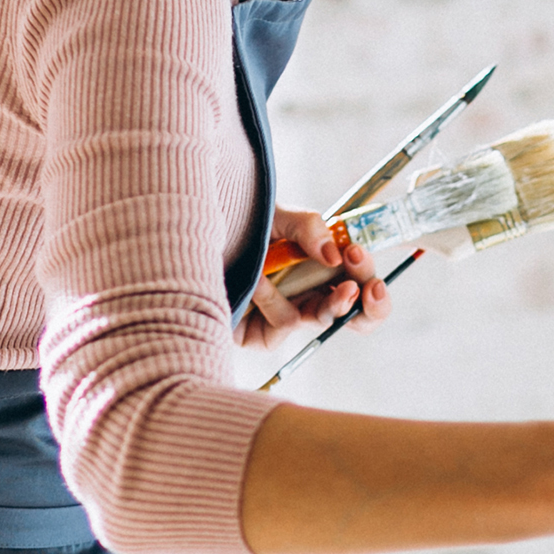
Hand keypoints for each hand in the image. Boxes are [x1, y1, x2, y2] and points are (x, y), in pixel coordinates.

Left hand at [234, 205, 393, 350]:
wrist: (186, 242)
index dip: (368, 276)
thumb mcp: (278, 216)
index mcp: (320, 268)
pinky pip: (285, 323)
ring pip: (322, 319)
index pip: (360, 281)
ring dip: (311, 296)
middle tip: (358, 288)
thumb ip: (310, 227)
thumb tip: (334, 256)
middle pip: (356, 315)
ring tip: (283, 270)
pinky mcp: (264, 338)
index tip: (357, 254)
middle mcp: (308, 295)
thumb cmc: (236, 228)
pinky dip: (273, 298)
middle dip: (366, 305)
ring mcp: (287, 318)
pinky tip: (255, 281)